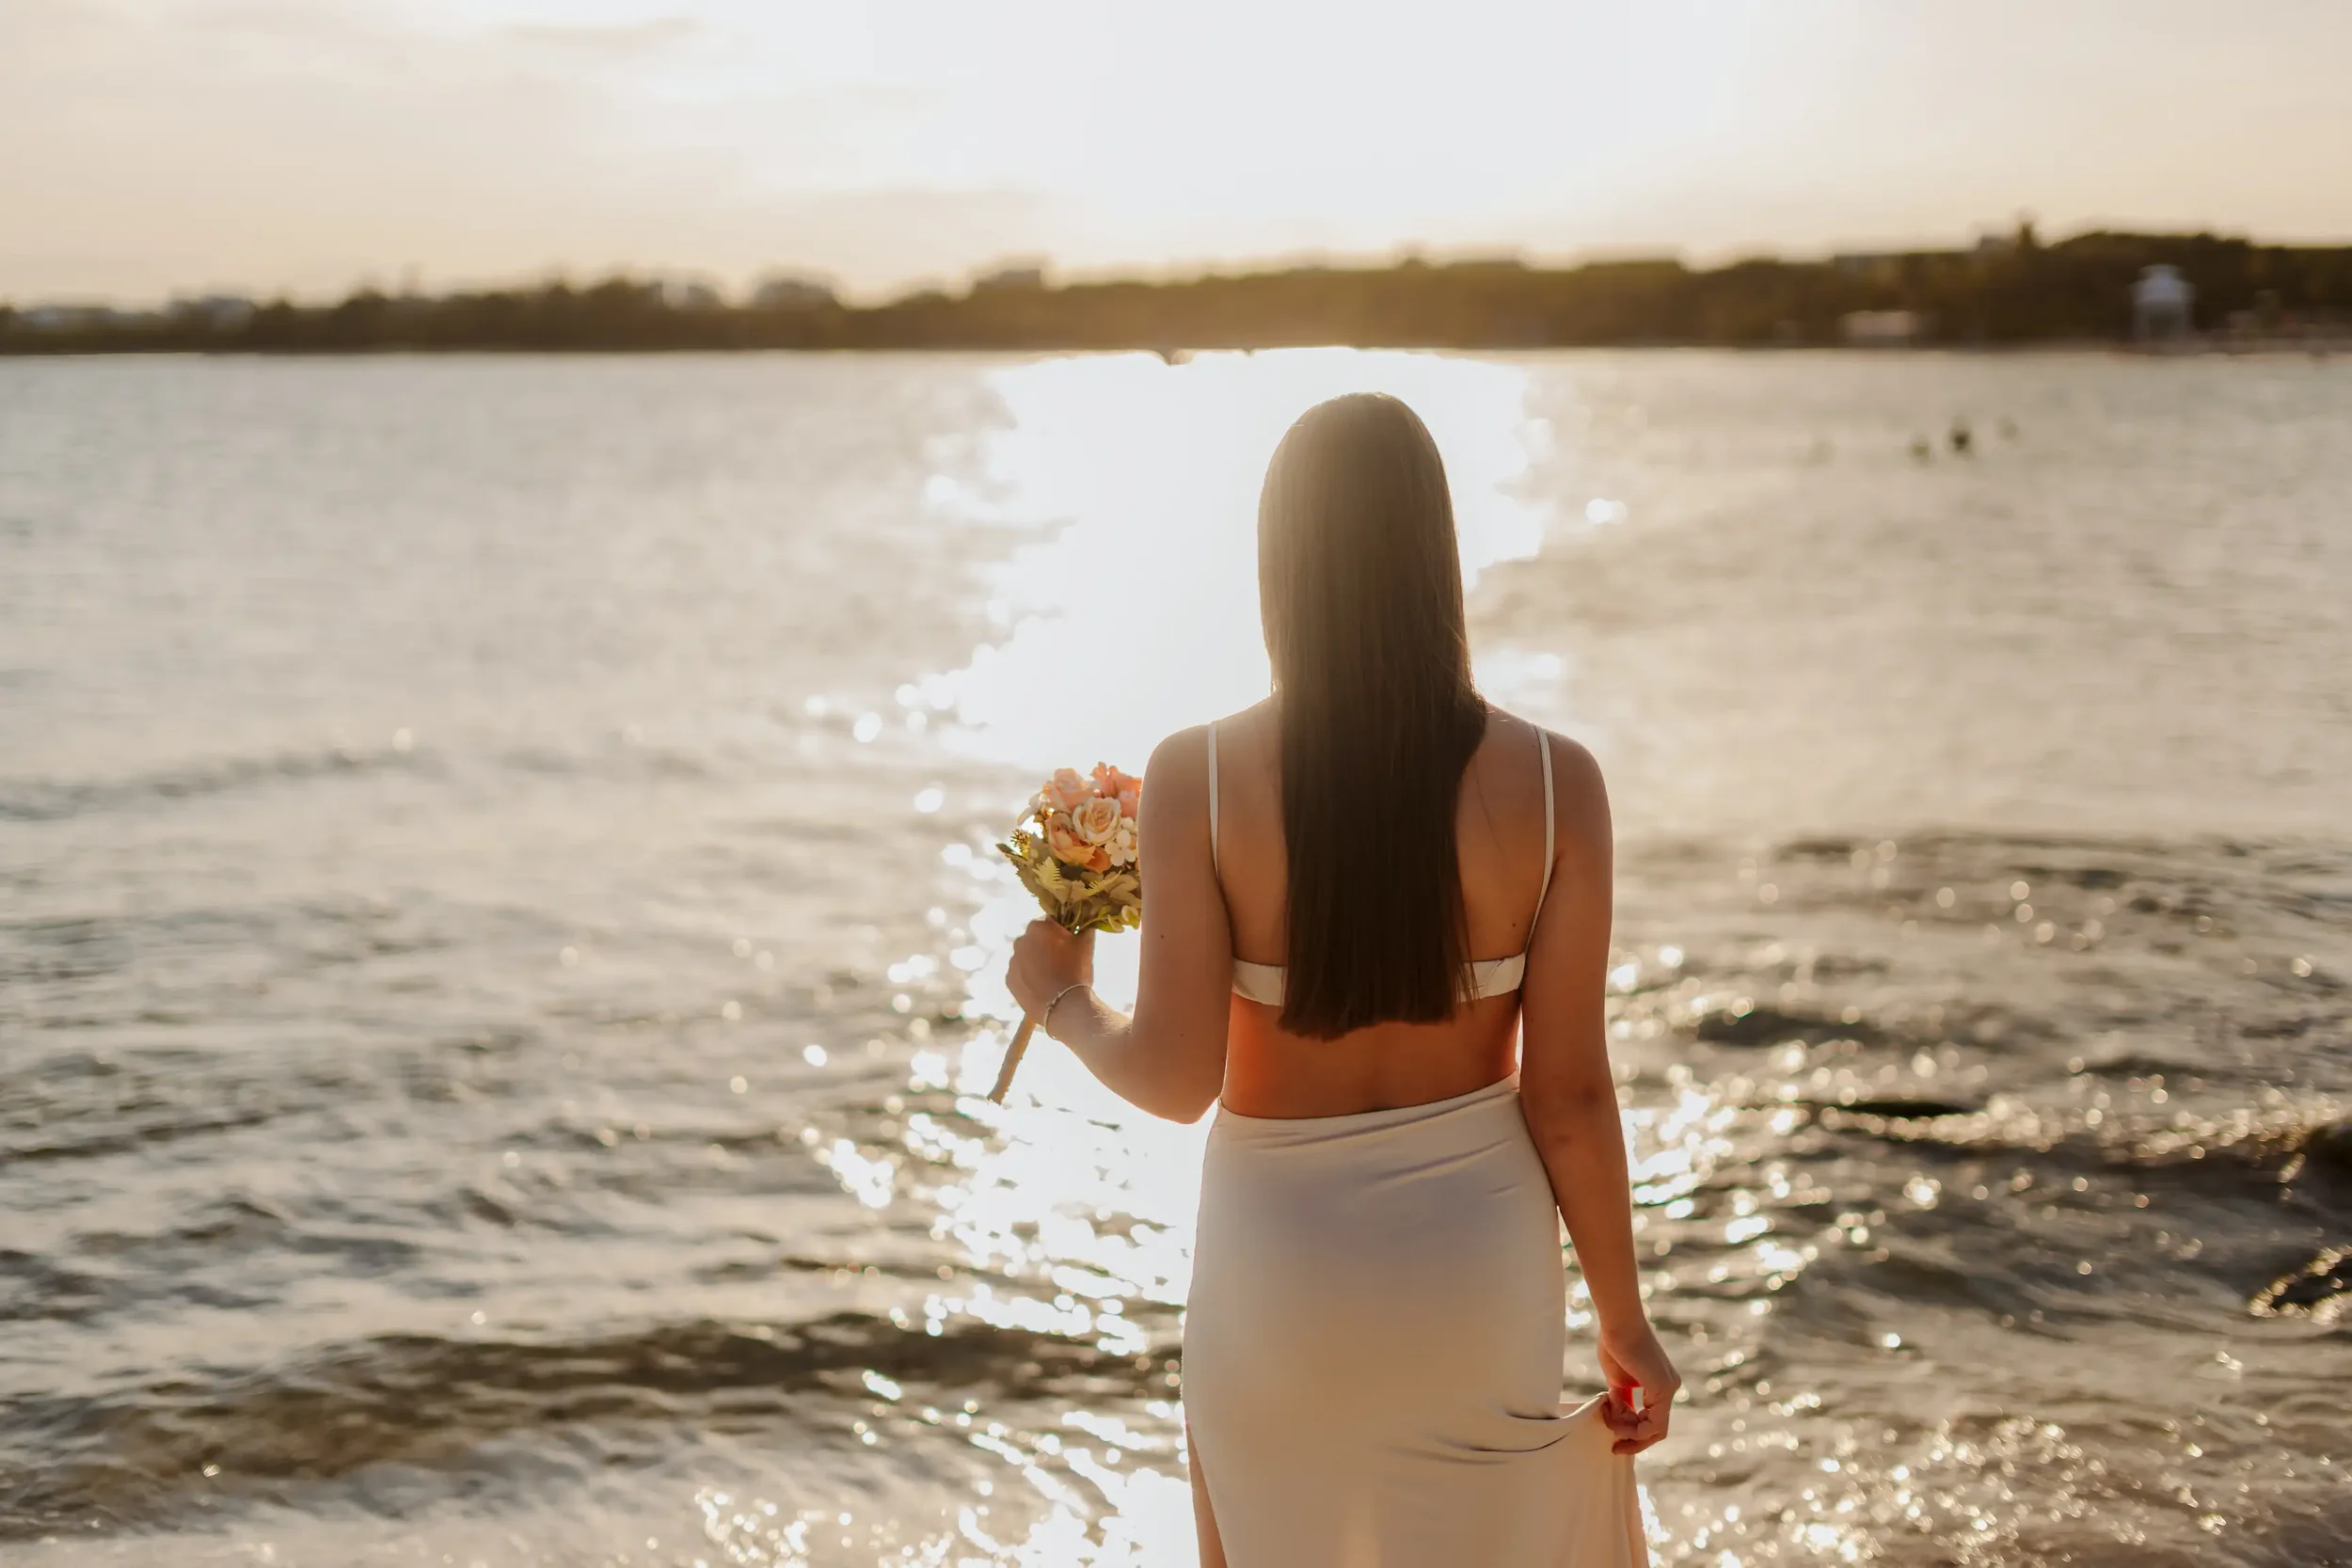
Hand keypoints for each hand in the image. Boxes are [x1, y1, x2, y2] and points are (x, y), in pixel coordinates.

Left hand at [1007, 920, 1093, 1025]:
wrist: (1063, 1006)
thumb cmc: (1076, 971)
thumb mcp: (1086, 944)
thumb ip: (1083, 928)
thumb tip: (1084, 922)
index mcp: (1039, 926)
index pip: (1050, 921)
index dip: (1060, 931)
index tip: (1068, 942)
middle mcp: (1021, 940)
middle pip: (1035, 938)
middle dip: (1045, 945)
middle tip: (1060, 960)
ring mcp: (1013, 961)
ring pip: (1026, 956)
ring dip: (1036, 961)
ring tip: (1050, 976)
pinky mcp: (1009, 979)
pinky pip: (1020, 972)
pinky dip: (1028, 976)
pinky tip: (1041, 986)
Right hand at [1596, 1322, 1679, 1454]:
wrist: (1618, 1322)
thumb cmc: (1614, 1341)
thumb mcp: (1618, 1378)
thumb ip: (1623, 1397)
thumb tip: (1619, 1413)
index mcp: (1661, 1385)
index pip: (1653, 1422)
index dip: (1633, 1434)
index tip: (1613, 1439)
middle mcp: (1670, 1388)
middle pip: (1657, 1431)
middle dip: (1633, 1441)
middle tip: (1614, 1446)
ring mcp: (1669, 1388)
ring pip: (1654, 1430)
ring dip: (1626, 1430)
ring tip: (1607, 1412)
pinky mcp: (1663, 1388)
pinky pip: (1652, 1423)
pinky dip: (1631, 1424)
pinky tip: (1614, 1406)